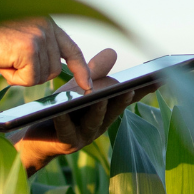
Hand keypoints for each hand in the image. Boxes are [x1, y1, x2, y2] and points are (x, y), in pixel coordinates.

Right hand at [0, 17, 92, 90]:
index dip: (81, 69)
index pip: (71, 48)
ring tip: (3, 59)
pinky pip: (30, 79)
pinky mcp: (30, 48)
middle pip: (54, 69)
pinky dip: (14, 78)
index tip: (88, 85)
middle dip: (31, 73)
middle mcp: (46, 25)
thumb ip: (37, 48)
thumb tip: (52, 71)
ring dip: (21, 76)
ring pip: (42, 76)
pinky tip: (1, 63)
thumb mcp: (17, 39)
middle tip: (8, 60)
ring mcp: (39, 36)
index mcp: (45, 21)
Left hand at [13, 49, 159, 169]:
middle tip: (130, 87)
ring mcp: (85, 135)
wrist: (34, 136)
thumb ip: (95, 71)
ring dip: (99, 109)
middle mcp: (101, 124)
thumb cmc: (60, 109)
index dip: (144, 89)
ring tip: (99, 97)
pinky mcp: (66, 143)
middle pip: (115, 109)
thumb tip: (112, 51)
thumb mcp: (76, 86)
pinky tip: (61, 110)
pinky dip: (64, 120)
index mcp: (108, 109)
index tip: (160, 77)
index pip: (129, 97)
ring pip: (95, 121)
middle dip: (123, 98)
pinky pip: (66, 130)